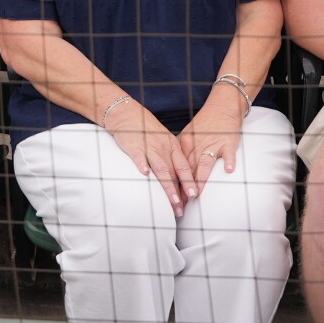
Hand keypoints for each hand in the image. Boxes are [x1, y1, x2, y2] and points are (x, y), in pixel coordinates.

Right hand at [105, 101, 196, 216]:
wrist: (128, 114)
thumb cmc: (147, 131)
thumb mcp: (163, 141)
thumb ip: (170, 159)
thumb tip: (177, 181)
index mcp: (172, 146)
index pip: (183, 167)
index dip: (189, 182)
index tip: (194, 197)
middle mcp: (163, 148)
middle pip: (174, 172)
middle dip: (179, 192)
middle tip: (183, 208)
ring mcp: (149, 147)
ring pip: (161, 169)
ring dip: (168, 186)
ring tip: (173, 201)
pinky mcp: (134, 146)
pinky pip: (139, 156)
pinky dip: (142, 165)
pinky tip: (145, 174)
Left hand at [178, 102, 242, 194]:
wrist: (222, 106)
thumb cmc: (206, 124)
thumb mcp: (190, 136)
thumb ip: (184, 153)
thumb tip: (175, 174)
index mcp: (185, 142)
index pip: (178, 166)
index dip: (174, 183)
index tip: (172, 198)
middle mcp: (197, 144)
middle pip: (189, 168)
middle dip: (184, 187)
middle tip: (181, 204)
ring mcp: (213, 143)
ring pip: (205, 163)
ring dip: (200, 179)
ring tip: (197, 193)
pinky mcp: (228, 142)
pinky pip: (229, 153)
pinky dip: (229, 161)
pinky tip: (228, 171)